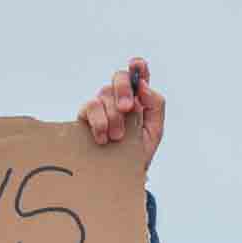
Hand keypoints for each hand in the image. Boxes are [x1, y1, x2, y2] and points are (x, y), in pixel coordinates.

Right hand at [78, 56, 163, 171]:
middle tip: (127, 109)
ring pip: (105, 94)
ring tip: (117, 137)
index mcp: (138, 99)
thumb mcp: (155, 131)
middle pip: (119, 77)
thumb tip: (143, 87)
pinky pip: (90, 107)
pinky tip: (103, 138)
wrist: (120, 177)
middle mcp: (119, 98)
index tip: (137, 65)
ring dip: (113, 115)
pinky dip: (98, 122)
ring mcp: (102, 106)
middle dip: (123, 90)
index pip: (138, 74)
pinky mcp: (86, 117)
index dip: (138, 66)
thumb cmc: (139, 153)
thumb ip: (155, 106)